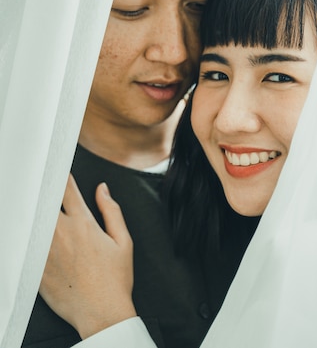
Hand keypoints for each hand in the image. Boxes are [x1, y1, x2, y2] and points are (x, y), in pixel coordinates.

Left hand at [40, 175, 136, 338]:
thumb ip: (112, 211)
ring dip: (34, 212)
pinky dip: (26, 236)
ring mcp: (44, 250)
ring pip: (31, 220)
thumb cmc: (115, 279)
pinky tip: (27, 234)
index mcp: (84, 224)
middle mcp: (61, 233)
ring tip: (33, 208)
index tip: (59, 171)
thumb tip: (103, 189)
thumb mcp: (124, 241)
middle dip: (43, 192)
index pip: (67, 189)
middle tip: (41, 186)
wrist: (100, 312)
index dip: (62, 177)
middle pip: (44, 201)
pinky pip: (25, 245)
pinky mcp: (34, 267)